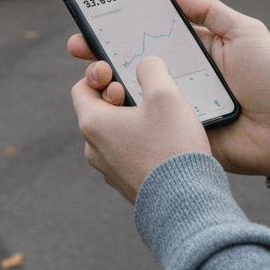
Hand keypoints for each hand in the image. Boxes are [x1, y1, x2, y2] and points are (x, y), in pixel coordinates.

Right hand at [69, 0, 269, 179]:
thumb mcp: (246, 33)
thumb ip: (211, 11)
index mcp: (191, 53)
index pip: (148, 36)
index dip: (120, 28)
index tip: (94, 19)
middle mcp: (178, 78)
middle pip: (130, 64)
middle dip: (101, 55)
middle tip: (80, 47)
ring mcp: (174, 107)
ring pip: (132, 94)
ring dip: (110, 84)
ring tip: (97, 76)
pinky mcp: (176, 133)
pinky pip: (147, 124)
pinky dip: (128, 117)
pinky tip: (112, 106)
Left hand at [71, 56, 210, 202]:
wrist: (187, 207)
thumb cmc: (172, 148)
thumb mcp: (165, 95)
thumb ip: (151, 69)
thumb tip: (145, 63)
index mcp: (92, 124)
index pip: (81, 88)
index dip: (101, 75)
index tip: (123, 77)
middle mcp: (93, 149)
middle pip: (100, 110)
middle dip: (123, 97)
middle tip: (149, 98)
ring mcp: (109, 170)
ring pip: (116, 133)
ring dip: (135, 121)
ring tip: (163, 121)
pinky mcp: (127, 185)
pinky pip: (129, 155)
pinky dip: (143, 144)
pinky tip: (168, 144)